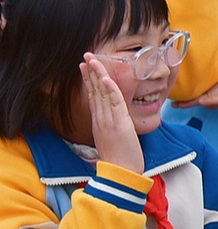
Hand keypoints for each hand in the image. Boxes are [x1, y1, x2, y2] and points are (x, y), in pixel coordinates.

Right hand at [80, 54, 143, 174]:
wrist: (120, 173)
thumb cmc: (120, 159)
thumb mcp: (111, 139)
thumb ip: (110, 127)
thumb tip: (112, 122)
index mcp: (99, 121)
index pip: (92, 96)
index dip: (88, 80)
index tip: (84, 66)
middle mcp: (101, 118)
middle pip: (94, 91)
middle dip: (90, 72)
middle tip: (85, 56)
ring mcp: (109, 120)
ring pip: (101, 93)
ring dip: (98, 75)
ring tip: (92, 60)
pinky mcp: (119, 124)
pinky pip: (114, 103)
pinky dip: (111, 90)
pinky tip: (107, 77)